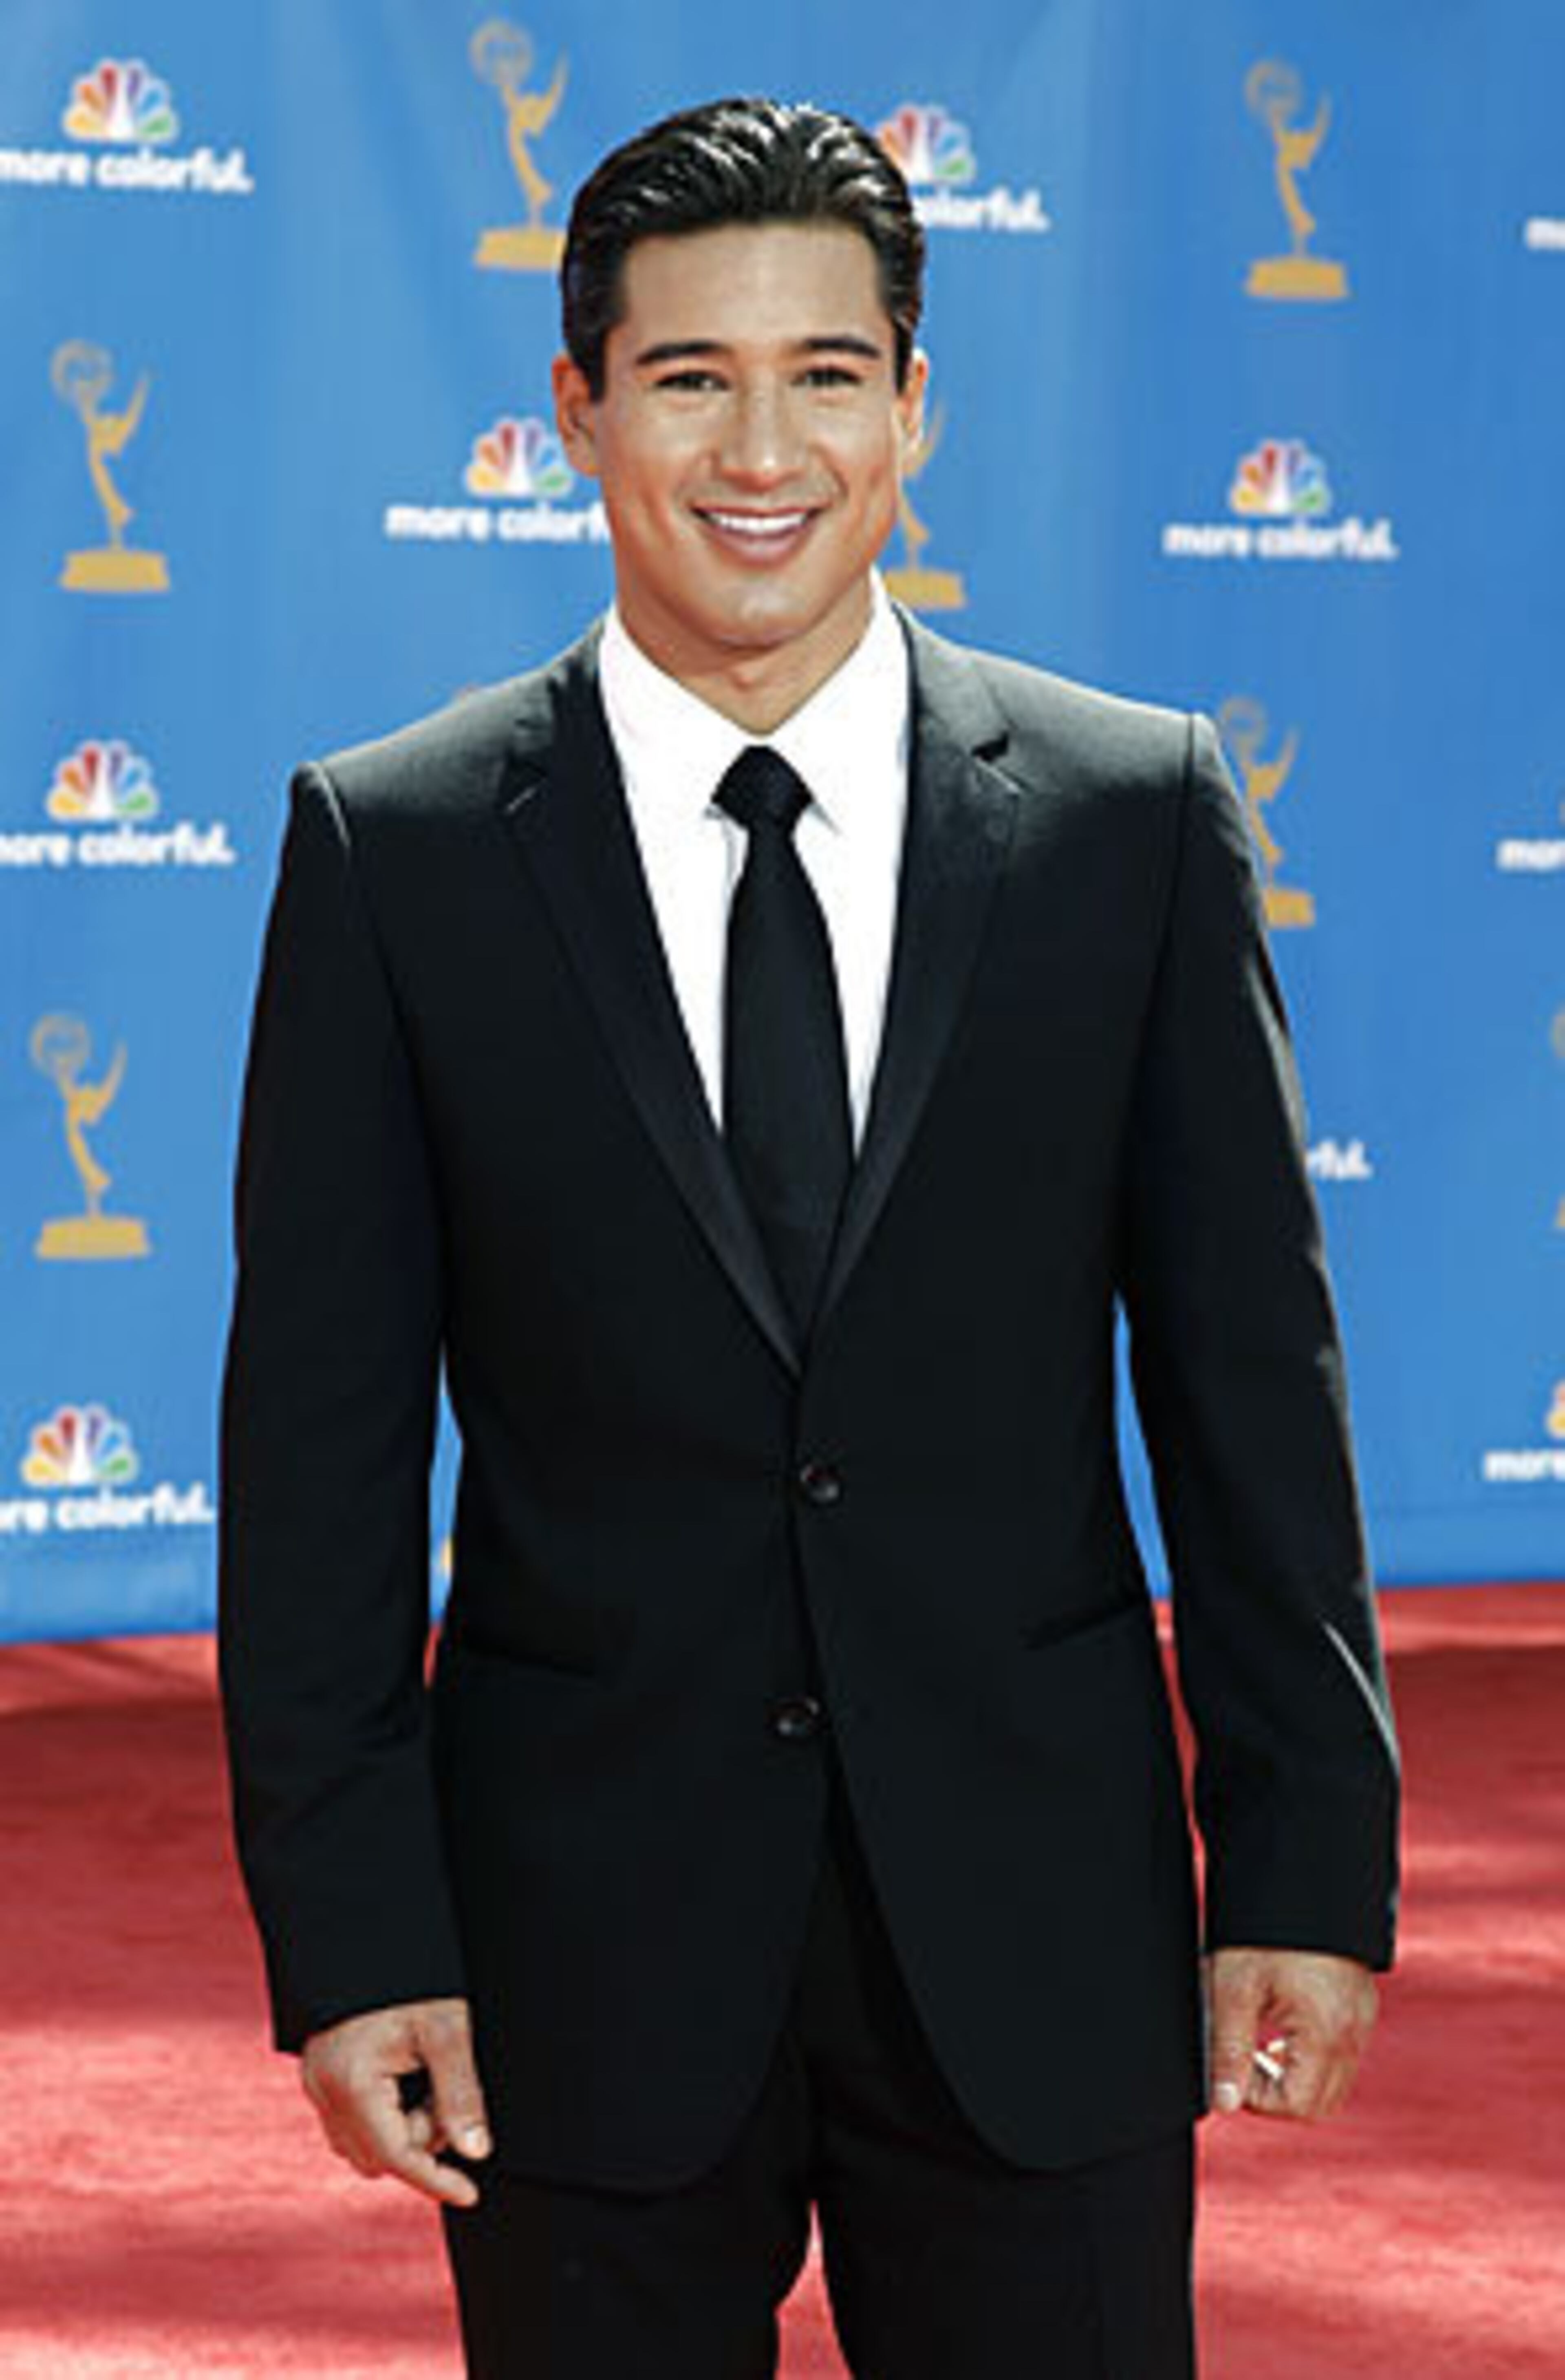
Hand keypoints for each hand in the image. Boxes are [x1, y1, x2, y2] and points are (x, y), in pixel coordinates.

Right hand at [301, 1997, 491, 2205]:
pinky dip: (384, 2114)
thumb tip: (476, 2151)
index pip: (396, 2156)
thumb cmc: (411, 1979)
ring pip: (366, 2144)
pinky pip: (353, 2122)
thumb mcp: (446, 2030)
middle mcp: (324, 2089)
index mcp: (350, 2081)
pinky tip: (405, 2076)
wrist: (367, 1937)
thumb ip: (460, 2093)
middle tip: (443, 2087)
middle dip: (420, 2137)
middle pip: (380, 2156)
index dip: (435, 2180)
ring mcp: (317, 2085)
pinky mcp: (321, 2077)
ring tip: (425, 2076)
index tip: (470, 2193)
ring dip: (402, 2127)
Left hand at [1205, 1947, 1377, 2122]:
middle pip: (1320, 2103)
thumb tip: (1224, 2102)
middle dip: (1279, 2093)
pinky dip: (1311, 2055)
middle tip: (1247, 2060)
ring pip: (1333, 2081)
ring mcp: (1361, 2020)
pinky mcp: (1360, 2007)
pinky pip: (1341, 2054)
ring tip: (1264, 2041)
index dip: (1258, 2096)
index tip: (1234, 2065)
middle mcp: (1353, 2033)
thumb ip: (1229, 2049)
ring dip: (1296, 2076)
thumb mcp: (1235, 1988)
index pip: (1297, 2105)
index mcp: (1326, 2033)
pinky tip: (1284, 2026)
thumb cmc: (1266, 1933)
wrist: (1303, 1882)